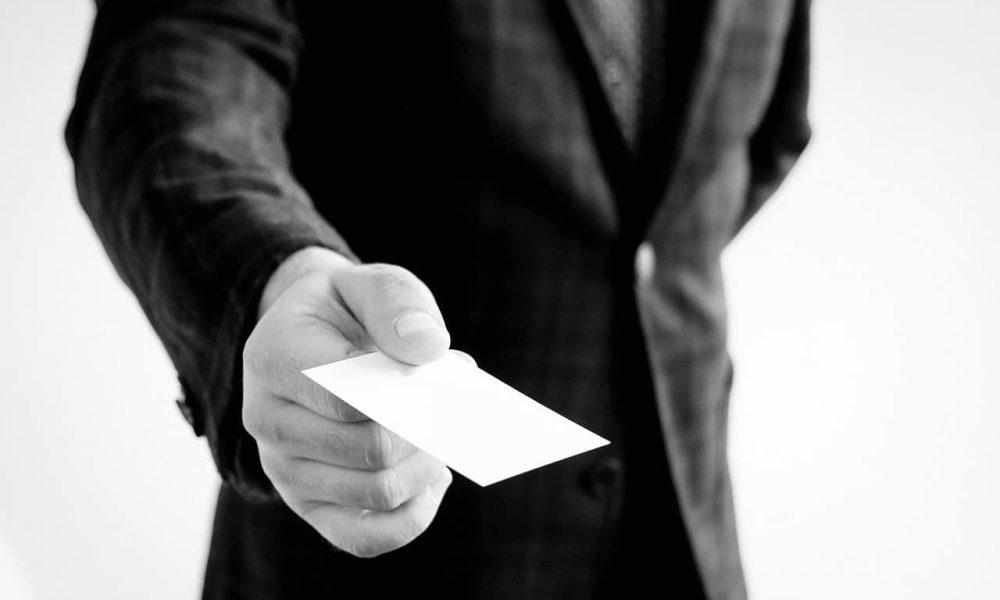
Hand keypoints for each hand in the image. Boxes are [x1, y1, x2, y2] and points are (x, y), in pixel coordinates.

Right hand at [242, 247, 452, 556]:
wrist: (313, 340)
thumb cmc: (349, 312)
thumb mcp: (371, 284)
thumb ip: (398, 304)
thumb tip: (429, 350)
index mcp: (274, 357)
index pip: (351, 397)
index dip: (410, 394)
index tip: (444, 373)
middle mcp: (266, 419)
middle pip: (370, 450)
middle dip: (427, 430)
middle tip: (452, 407)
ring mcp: (283, 469)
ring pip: (375, 494)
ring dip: (426, 469)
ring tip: (442, 437)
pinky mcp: (308, 505)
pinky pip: (363, 538)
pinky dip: (411, 518)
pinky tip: (431, 482)